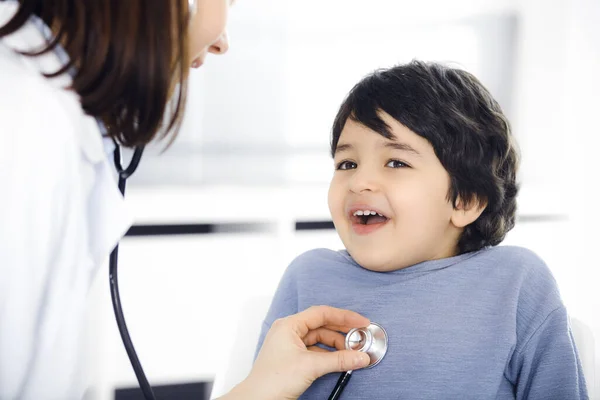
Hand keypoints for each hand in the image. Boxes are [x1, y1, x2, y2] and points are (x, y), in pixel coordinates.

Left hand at [224, 306, 370, 399]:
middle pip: (322, 325)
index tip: (361, 322)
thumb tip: (360, 356)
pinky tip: (340, 360)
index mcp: (289, 325)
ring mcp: (290, 345)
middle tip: (360, 338)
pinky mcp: (293, 358)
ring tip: (352, 352)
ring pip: (319, 339)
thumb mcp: (310, 367)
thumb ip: (339, 360)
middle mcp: (289, 331)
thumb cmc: (273, 380)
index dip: (344, 317)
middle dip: (342, 332)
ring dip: (336, 345)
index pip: (321, 313)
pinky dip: (329, 355)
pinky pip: (315, 351)